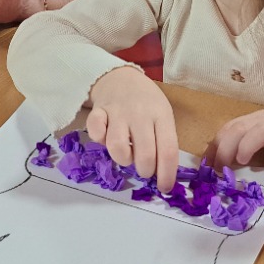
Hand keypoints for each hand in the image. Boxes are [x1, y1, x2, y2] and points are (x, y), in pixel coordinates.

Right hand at [86, 66, 178, 191]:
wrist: (120, 76)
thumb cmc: (146, 101)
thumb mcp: (162, 114)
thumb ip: (164, 141)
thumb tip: (164, 176)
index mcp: (161, 115)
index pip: (168, 152)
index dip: (167, 175)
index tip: (165, 188)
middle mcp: (140, 114)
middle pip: (145, 155)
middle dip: (145, 171)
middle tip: (144, 168)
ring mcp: (118, 112)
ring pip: (118, 148)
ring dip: (123, 159)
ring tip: (127, 154)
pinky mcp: (98, 111)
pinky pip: (96, 132)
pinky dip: (99, 140)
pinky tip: (106, 136)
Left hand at [205, 108, 263, 170]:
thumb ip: (247, 142)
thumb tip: (221, 157)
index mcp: (256, 121)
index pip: (229, 128)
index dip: (215, 145)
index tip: (206, 164)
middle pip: (240, 128)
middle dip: (224, 147)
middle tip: (219, 168)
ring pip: (261, 131)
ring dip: (247, 144)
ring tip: (241, 159)